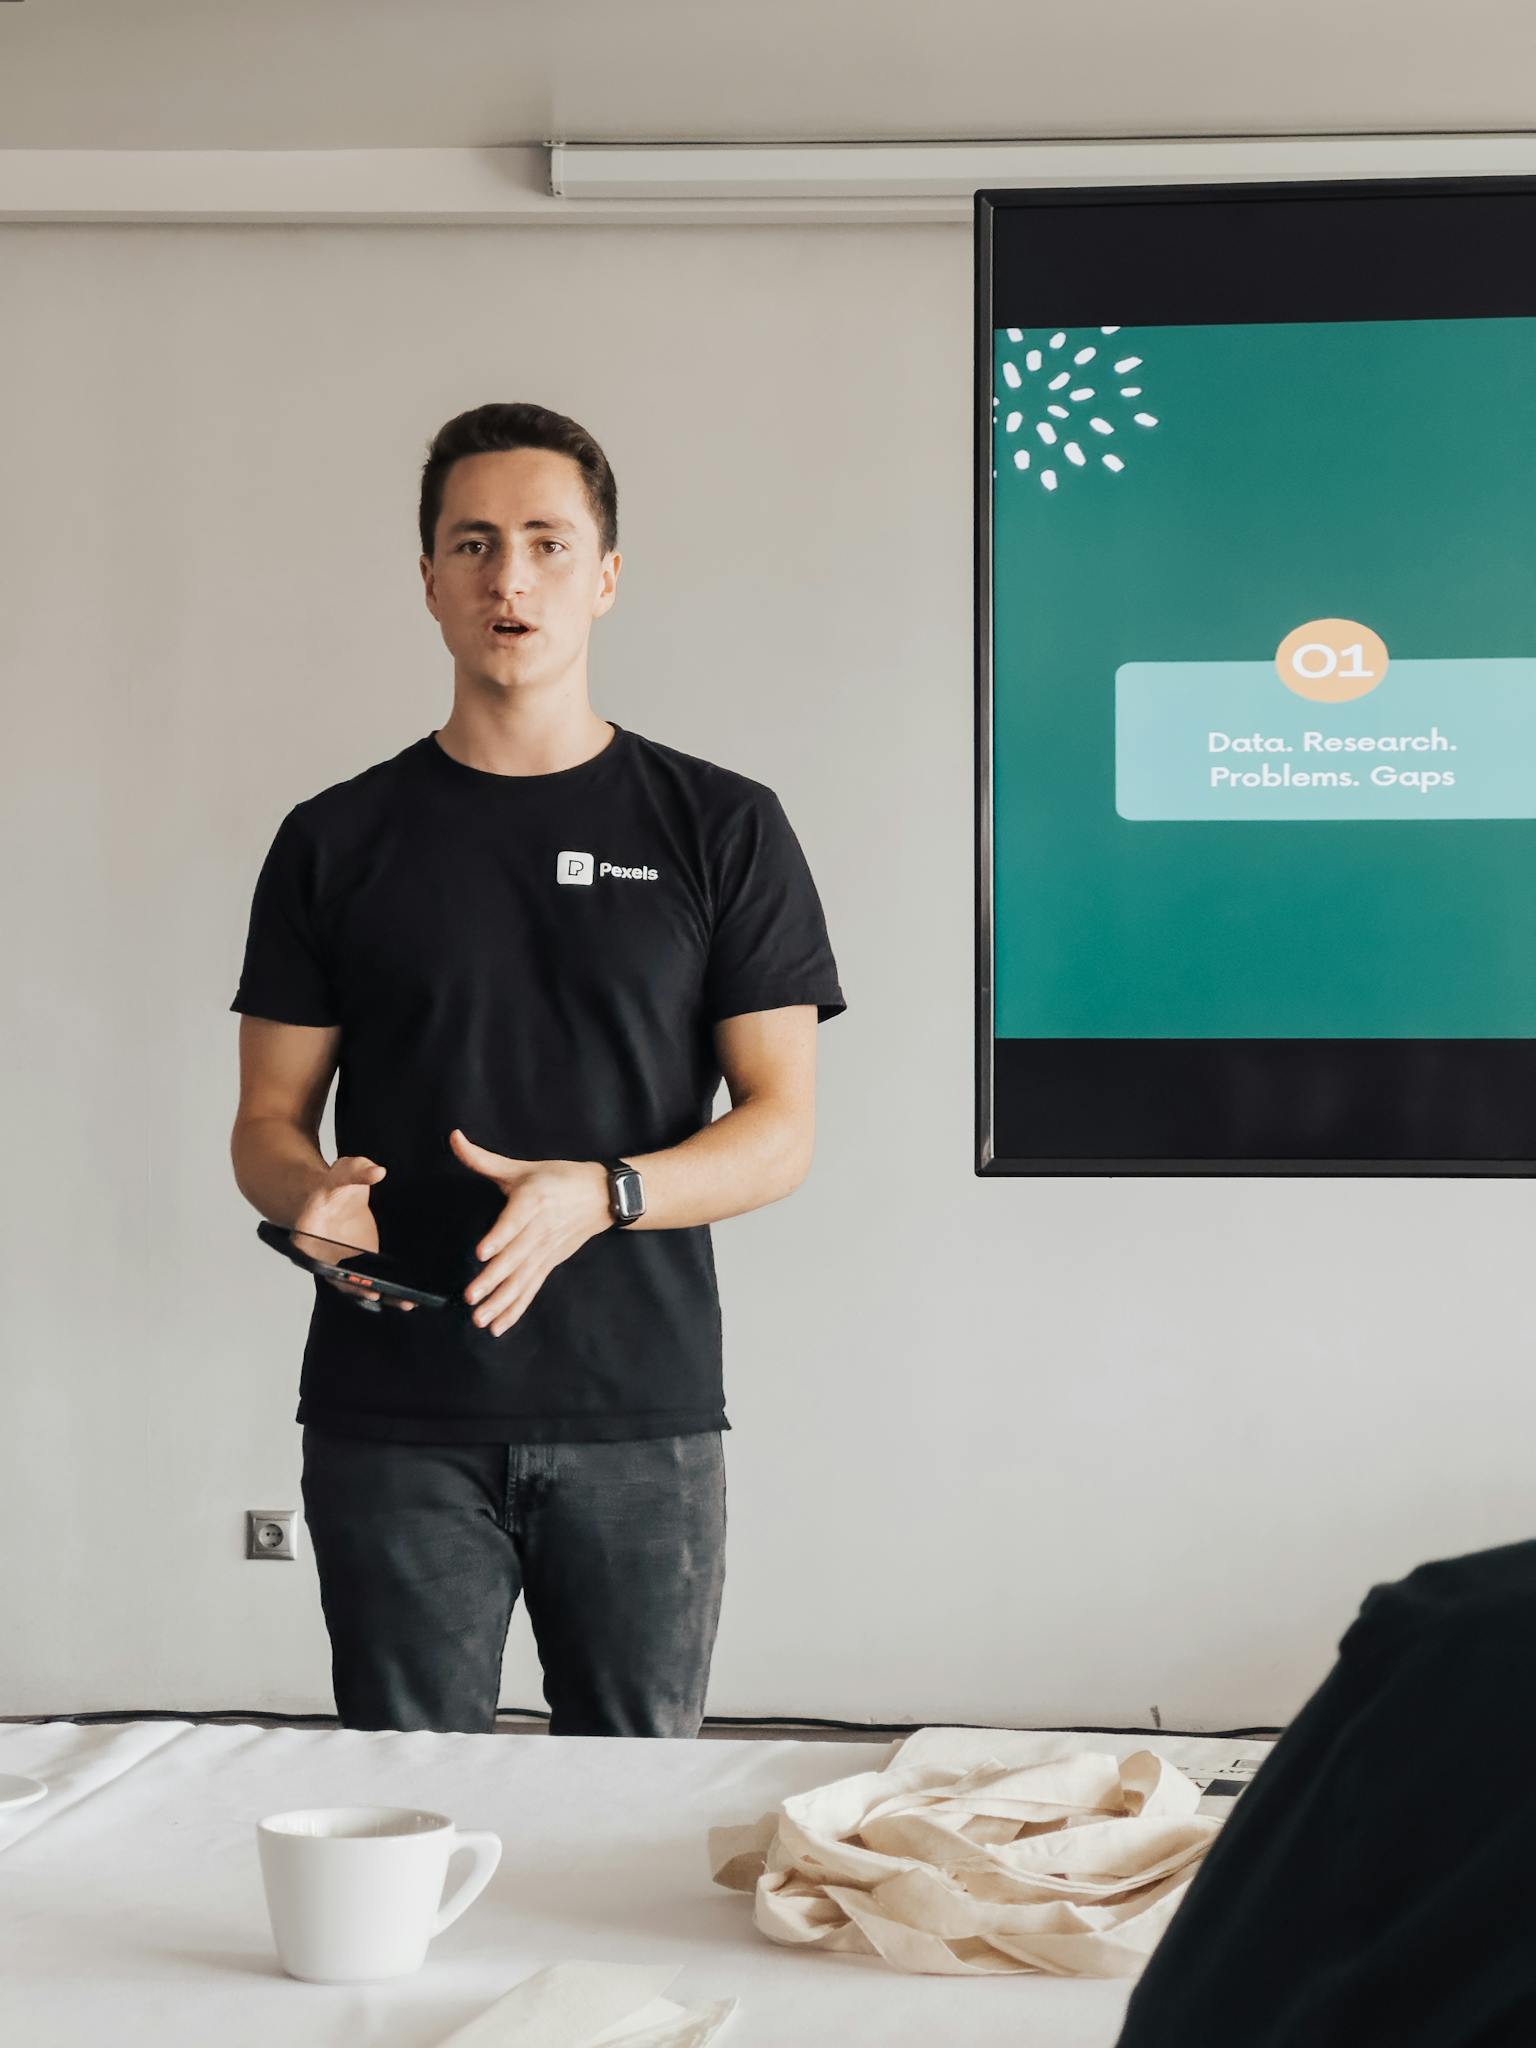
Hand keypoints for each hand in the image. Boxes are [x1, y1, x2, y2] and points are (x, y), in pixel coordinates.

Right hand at [292, 1154, 415, 1313]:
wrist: (338, 1193)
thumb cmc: (335, 1184)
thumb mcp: (344, 1170)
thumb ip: (358, 1170)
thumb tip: (377, 1172)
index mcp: (307, 1235)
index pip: (317, 1258)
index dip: (332, 1271)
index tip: (347, 1278)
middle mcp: (323, 1257)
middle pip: (339, 1278)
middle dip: (360, 1289)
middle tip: (380, 1294)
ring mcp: (344, 1264)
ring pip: (359, 1285)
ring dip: (381, 1295)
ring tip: (405, 1302)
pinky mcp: (362, 1266)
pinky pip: (374, 1280)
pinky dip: (390, 1288)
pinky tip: (410, 1295)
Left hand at [450, 1127, 611, 1336]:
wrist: (601, 1195)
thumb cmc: (557, 1178)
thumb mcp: (521, 1167)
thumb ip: (482, 1159)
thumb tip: (454, 1138)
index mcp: (533, 1201)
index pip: (514, 1221)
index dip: (500, 1237)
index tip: (482, 1252)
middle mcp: (540, 1229)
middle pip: (516, 1258)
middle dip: (493, 1279)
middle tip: (471, 1297)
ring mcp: (546, 1251)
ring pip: (523, 1279)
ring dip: (502, 1301)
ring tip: (481, 1319)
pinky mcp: (549, 1264)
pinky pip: (532, 1290)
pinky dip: (516, 1309)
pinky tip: (498, 1326)